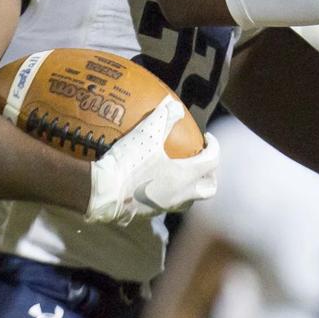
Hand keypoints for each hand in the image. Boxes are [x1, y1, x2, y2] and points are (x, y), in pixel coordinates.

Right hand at [87, 97, 218, 224]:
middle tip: (201, 159)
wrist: (104, 192)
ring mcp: (168, 206)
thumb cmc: (128, 163)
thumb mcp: (146, 135)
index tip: (207, 138)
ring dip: (193, 185)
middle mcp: (181, 194)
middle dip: (210, 173)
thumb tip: (175, 105)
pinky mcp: (153, 212)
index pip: (212, 162)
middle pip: (209, 188)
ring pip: (192, 198)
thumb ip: (163, 118)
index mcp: (185, 176)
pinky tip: (159, 180)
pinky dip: (174, 191)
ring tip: (183, 171)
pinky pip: (173, 202)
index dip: (215, 147)